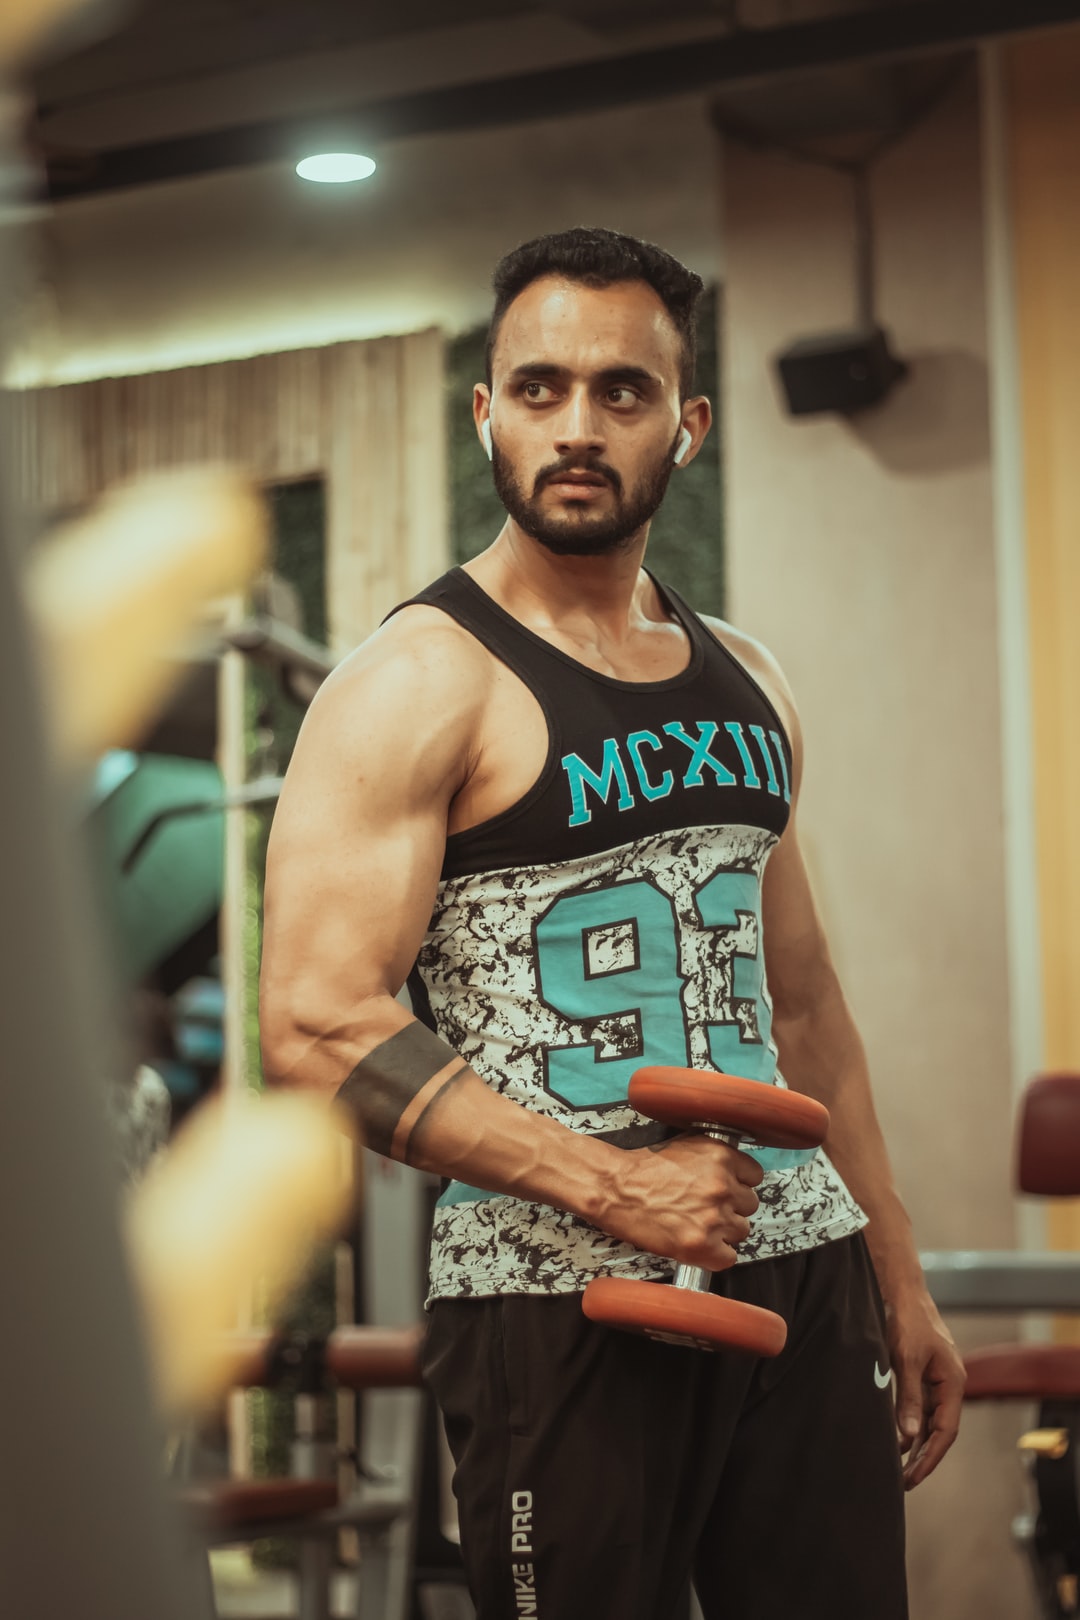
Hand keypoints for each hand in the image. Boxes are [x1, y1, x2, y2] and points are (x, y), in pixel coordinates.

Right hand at [596, 1134, 763, 1271]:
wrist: (614, 1189)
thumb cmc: (643, 1169)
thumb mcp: (687, 1146)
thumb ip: (716, 1158)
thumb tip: (736, 1173)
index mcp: (721, 1157)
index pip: (754, 1176)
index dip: (738, 1184)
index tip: (726, 1189)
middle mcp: (722, 1186)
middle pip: (749, 1205)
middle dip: (730, 1207)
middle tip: (706, 1208)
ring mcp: (714, 1217)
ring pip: (741, 1231)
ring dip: (723, 1230)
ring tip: (697, 1225)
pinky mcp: (702, 1245)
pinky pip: (728, 1257)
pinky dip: (715, 1254)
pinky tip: (697, 1243)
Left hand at [887, 1286, 965, 1488]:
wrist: (903, 1292)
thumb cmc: (908, 1322)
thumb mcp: (906, 1360)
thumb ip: (909, 1398)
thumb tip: (911, 1436)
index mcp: (953, 1382)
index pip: (946, 1431)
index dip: (931, 1457)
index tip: (914, 1476)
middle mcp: (949, 1384)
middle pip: (940, 1430)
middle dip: (924, 1457)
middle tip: (904, 1482)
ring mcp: (937, 1380)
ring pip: (930, 1421)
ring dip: (917, 1444)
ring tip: (899, 1468)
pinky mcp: (923, 1374)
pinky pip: (920, 1407)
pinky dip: (910, 1425)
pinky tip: (897, 1439)